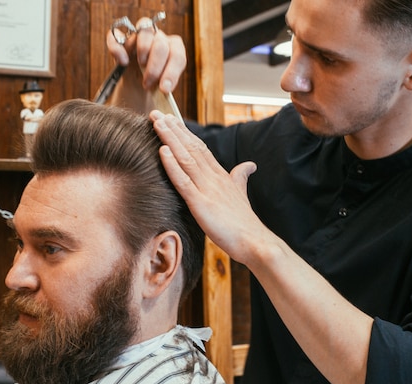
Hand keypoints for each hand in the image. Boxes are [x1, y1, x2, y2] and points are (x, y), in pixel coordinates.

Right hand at [106, 17, 186, 92]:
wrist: (133, 95)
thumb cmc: (150, 96)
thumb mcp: (160, 98)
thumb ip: (164, 95)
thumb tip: (165, 100)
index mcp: (173, 52)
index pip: (178, 55)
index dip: (172, 72)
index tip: (164, 89)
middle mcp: (159, 40)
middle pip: (162, 43)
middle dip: (155, 66)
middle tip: (148, 84)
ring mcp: (139, 38)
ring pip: (145, 29)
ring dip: (144, 48)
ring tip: (140, 65)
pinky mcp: (120, 41)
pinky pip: (116, 35)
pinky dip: (118, 47)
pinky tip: (122, 62)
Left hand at [151, 111, 264, 264]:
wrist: (255, 242)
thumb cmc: (246, 223)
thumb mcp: (241, 194)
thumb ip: (240, 177)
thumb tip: (249, 165)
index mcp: (221, 175)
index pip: (200, 148)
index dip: (184, 133)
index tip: (171, 119)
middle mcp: (214, 178)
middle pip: (191, 147)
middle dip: (172, 130)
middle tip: (156, 113)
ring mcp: (207, 189)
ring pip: (185, 158)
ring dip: (170, 139)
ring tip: (157, 123)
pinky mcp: (201, 204)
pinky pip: (183, 182)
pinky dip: (172, 165)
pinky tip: (162, 151)